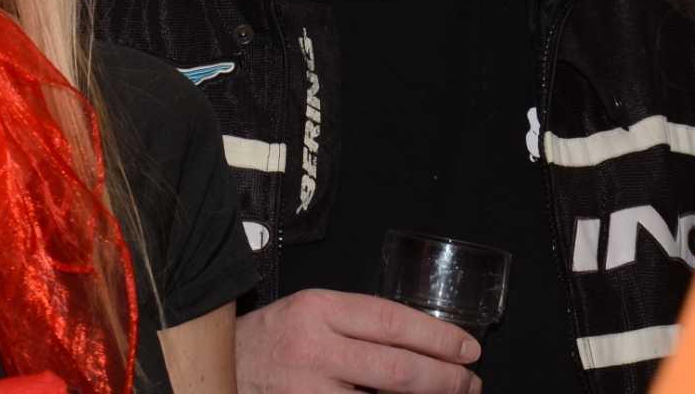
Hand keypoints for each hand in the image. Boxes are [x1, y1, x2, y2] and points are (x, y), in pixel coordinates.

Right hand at [235, 289, 480, 393]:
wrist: (224, 367)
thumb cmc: (274, 339)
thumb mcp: (310, 312)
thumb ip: (356, 323)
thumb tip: (422, 342)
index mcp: (317, 309)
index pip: (390, 321)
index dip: (438, 337)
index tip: (468, 347)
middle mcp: (313, 349)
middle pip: (397, 369)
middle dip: (446, 379)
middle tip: (470, 382)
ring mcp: (309, 390)